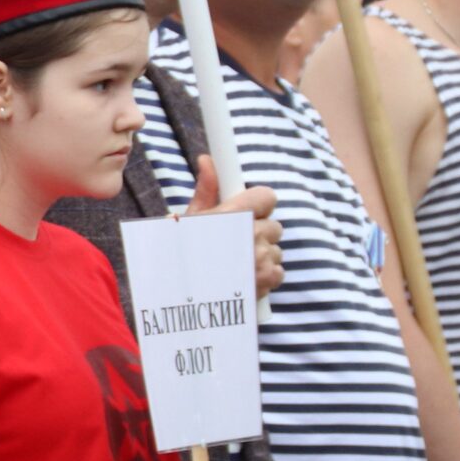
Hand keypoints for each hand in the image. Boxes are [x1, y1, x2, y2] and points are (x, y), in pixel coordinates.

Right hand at [187, 156, 284, 297]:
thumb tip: (207, 160)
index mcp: (232, 216)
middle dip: (258, 231)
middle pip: (273, 225)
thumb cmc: (181, 257)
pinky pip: (278, 270)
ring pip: (275, 249)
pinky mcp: (268, 279)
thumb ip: (207, 190)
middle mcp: (251, 235)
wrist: (182, 300)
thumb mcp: (190, 221)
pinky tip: (243, 277)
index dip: (259, 203)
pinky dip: (265, 274)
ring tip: (236, 263)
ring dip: (261, 254)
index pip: (267, 197)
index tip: (248, 210)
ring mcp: (262, 259)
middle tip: (235, 241)